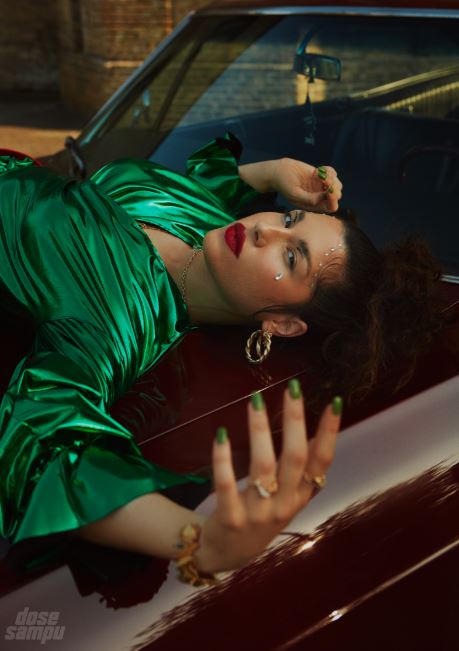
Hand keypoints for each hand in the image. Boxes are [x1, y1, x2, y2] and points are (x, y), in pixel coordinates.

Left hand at [195, 381, 341, 573]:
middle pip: (295, 458)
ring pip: (263, 467)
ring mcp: (258, 513)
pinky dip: (223, 460)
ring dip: (259, 430)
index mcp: (301, 496)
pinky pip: (227, 485)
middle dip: (295, 421)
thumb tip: (317, 430)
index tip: (334, 402)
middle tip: (292, 388)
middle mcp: (285, 504)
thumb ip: (301, 470)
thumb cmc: (262, 516)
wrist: (227, 555)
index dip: (329, 433)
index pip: (322, 462)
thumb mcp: (288, 498)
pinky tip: (220, 434)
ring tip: (255, 400)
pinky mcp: (231, 519)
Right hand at [272, 158, 342, 212]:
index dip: (333, 200)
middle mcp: (320, 197)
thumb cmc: (285, 185)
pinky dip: (329, 170)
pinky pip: (333, 173)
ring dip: (332, 178)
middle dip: (333, 187)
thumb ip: (309, 199)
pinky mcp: (321, 176)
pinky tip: (319, 169)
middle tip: (324, 179)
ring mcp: (321, 186)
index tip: (329, 190)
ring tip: (321, 174)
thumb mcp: (295, 195)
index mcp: (314, 205)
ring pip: (337, 184)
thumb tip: (324, 196)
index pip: (332, 207)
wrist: (280, 172)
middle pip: (337, 195)